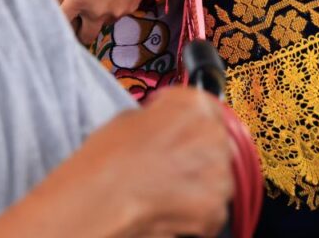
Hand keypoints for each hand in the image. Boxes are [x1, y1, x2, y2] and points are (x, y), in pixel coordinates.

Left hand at [58, 0, 152, 43]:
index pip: (63, 19)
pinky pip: (118, 13)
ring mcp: (115, 13)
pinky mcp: (131, 9)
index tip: (60, 15)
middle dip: (81, 31)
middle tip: (81, 18)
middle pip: (85, 36)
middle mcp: (96, 12)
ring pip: (103, 24)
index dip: (58, 18)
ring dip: (99, 16)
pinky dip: (115, 7)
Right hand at [82, 88, 234, 236]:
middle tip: (171, 162)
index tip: (181, 129)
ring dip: (200, 180)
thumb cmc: (108, 158)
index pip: (207, 107)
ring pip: (218, 175)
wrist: (100, 200)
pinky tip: (171, 208)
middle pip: (215, 141)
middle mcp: (212, 134)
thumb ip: (161, 118)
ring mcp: (218, 174)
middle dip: (197, 151)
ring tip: (169, 188)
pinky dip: (197, 212)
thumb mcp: (132, 117)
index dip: (190, 121)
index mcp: (194, 104)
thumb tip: (164, 126)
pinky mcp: (215, 210)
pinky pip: (214, 209)